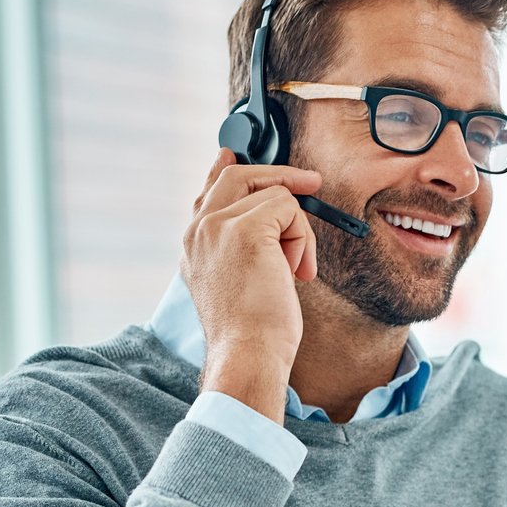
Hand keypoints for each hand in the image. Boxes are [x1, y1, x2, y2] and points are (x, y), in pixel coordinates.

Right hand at [180, 149, 321, 416]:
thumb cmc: (253, 330)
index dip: (228, 167)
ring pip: (273, 193)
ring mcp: (217, 226)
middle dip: (279, 177)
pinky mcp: (243, 228)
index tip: (235, 152)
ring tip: (293, 268)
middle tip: (313, 183)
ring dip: (296, 230)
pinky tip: (296, 270)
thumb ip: (243, 242)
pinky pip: (288, 206)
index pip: (208, 190)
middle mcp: (198, 230)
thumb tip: (275, 208)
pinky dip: (302, 238)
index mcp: (193, 245)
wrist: (248, 354)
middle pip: (238, 175)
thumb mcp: (241, 280)